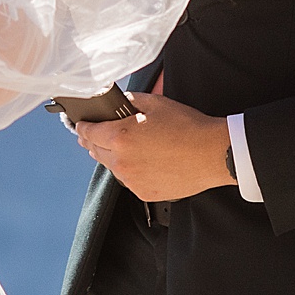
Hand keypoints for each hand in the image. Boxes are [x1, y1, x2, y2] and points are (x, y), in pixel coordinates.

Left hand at [72, 88, 232, 203]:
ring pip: (112, 168)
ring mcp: (132, 180)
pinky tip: (146, 162)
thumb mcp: (155, 103)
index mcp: (119, 137)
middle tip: (99, 135)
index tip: (81, 125)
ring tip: (130, 148)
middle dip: (94, 142)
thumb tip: (116, 102)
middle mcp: (121, 161)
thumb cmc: (187, 127)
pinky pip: (129, 181)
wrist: (212, 154)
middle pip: (95, 152)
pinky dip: (132, 172)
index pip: (87, 133)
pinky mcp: (144, 193)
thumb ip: (129, 101)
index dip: (82, 127)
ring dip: (114, 157)